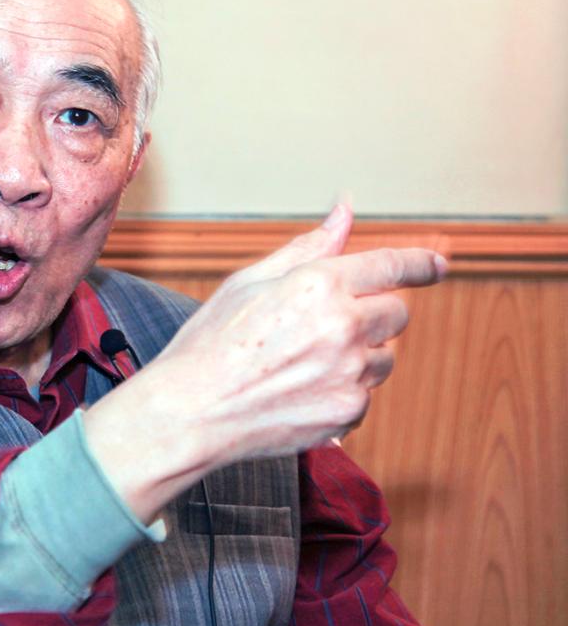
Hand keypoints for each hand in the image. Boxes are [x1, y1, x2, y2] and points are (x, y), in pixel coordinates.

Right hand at [83, 204, 446, 521]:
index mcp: (319, 285)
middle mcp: (343, 327)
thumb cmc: (208, 345)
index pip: (391, 266)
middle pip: (396, 314)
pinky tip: (300, 391)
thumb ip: (307, 248)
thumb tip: (344, 212)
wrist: (189, 413)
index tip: (436, 265)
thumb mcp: (250, 282)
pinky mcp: (347, 412)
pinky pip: (365, 394)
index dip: (419, 264)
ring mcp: (349, 373)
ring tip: (304, 365)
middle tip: (326, 328)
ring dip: (360, 356)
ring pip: (384, 358)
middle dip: (372, 314)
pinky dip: (344, 391)